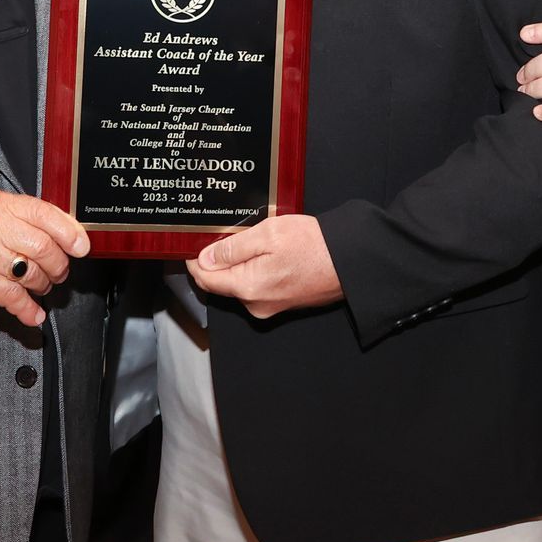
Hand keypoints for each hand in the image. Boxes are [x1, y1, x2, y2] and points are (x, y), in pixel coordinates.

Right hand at [0, 190, 90, 327]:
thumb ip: (31, 218)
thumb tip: (72, 233)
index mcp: (2, 205)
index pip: (44, 214)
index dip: (68, 232)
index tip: (81, 247)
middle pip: (43, 247)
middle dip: (58, 264)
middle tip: (60, 271)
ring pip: (31, 273)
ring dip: (44, 284)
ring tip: (43, 285)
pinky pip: (13, 298)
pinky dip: (28, 310)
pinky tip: (35, 314)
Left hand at [188, 215, 341, 319]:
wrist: (349, 262)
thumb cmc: (314, 246)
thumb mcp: (268, 234)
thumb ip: (232, 248)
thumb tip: (204, 258)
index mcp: (248, 287)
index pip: (206, 279)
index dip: (194, 260)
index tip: (191, 244)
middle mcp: (255, 304)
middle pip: (221, 283)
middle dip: (217, 260)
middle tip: (224, 234)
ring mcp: (269, 307)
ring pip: (240, 284)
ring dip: (238, 263)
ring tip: (251, 238)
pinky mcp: (281, 304)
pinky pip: (257, 286)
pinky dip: (254, 270)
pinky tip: (267, 252)